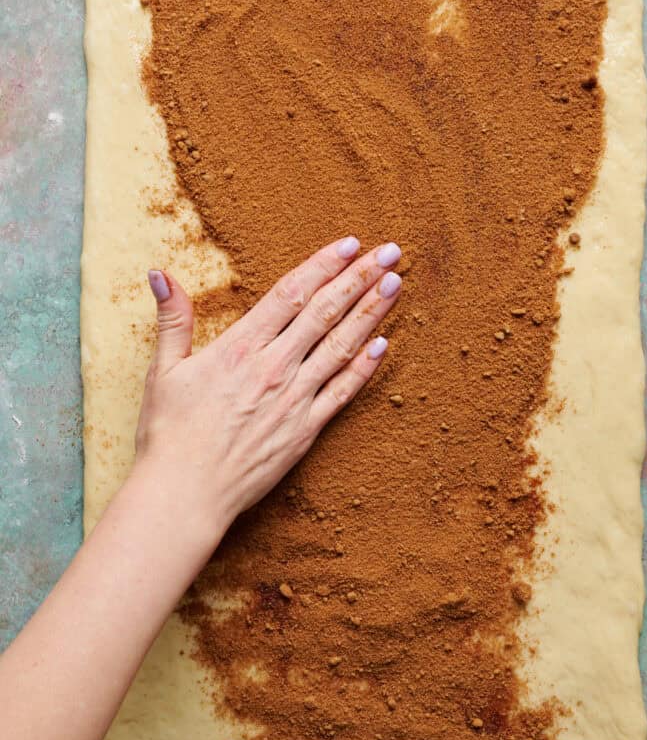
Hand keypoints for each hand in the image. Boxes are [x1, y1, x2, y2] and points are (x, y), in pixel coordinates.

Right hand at [136, 236, 401, 551]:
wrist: (185, 495)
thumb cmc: (169, 434)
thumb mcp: (163, 370)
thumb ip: (172, 319)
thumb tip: (158, 273)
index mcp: (239, 348)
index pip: (291, 294)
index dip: (322, 265)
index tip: (348, 244)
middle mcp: (273, 368)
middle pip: (325, 312)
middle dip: (358, 278)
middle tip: (389, 252)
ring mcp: (294, 399)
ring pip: (340, 346)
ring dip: (370, 313)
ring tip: (394, 284)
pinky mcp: (305, 430)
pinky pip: (342, 392)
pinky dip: (364, 367)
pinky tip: (383, 345)